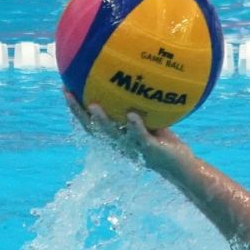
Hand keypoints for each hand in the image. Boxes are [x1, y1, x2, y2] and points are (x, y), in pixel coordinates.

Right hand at [63, 90, 190, 175]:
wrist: (183, 167)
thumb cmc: (166, 144)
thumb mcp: (152, 123)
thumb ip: (143, 109)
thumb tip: (139, 82)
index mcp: (117, 137)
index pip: (91, 123)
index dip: (77, 109)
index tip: (66, 90)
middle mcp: (120, 144)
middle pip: (93, 128)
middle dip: (78, 112)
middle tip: (68, 93)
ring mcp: (133, 148)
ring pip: (112, 134)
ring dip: (102, 121)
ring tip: (93, 106)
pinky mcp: (149, 151)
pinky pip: (140, 137)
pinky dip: (135, 126)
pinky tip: (131, 114)